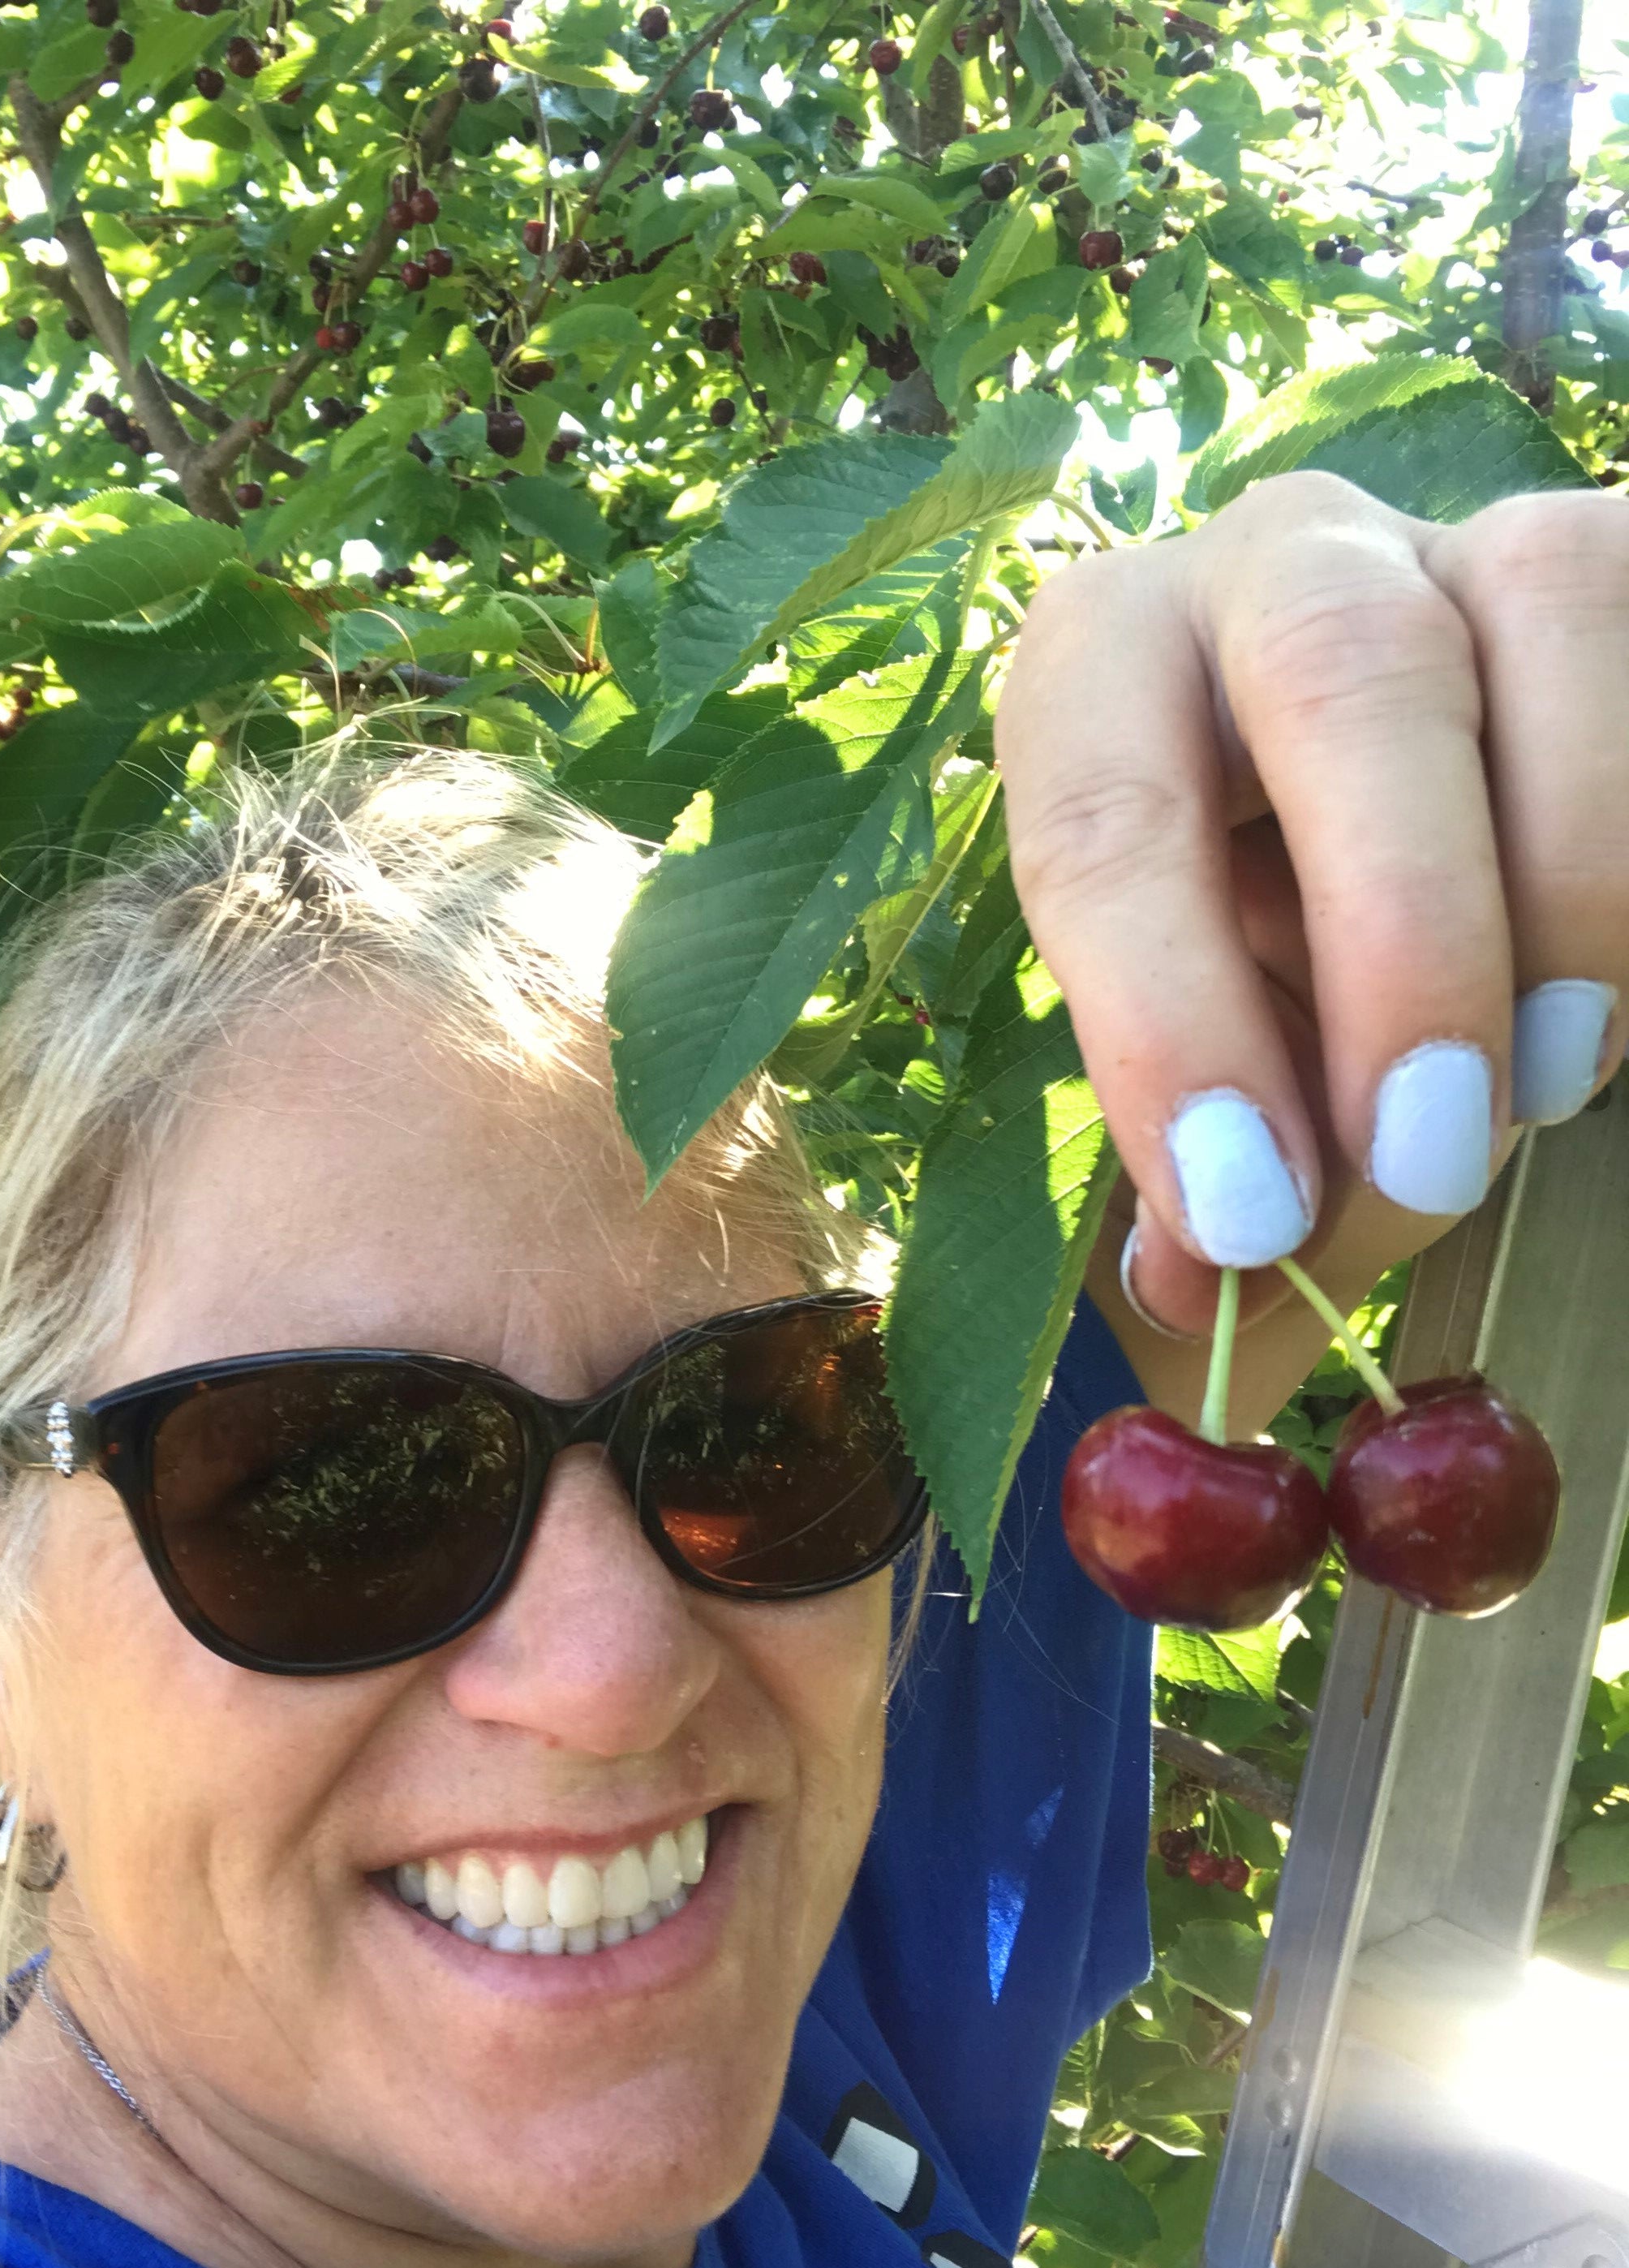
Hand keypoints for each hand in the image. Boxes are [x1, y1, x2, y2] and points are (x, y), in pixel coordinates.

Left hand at [994, 472, 1628, 1424]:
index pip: (1102, 817)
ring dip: (1564, 880)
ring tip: (1545, 1084)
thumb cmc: (1280, 970)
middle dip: (1403, 934)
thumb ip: (1207, 1175)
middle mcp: (1274, 563)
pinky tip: (1606, 1012)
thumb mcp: (1217, 1062)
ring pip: (1549, 606)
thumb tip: (1205, 1315)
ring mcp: (1469, 539)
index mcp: (1105, 671)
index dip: (1166, 1024)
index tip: (1240, 1218)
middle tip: (1429, 1159)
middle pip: (1343, 669)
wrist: (1423, 856)